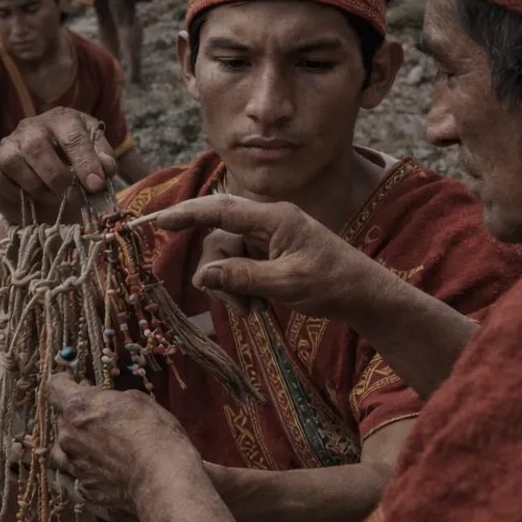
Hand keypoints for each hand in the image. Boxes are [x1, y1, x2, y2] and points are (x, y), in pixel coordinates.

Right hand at [0, 108, 117, 223]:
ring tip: (54, 200)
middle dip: (57, 176)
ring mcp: (8, 145)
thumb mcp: (96, 160)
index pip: (72, 134)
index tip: (96, 185)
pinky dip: (14, 194)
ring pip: (13, 161)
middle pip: (36, 146)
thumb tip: (106, 169)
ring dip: (36, 186)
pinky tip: (30, 201)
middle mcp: (31, 127)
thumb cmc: (75, 168)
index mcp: (61, 120)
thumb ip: (104, 161)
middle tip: (74, 197)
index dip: (85, 161)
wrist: (48, 185)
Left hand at [45, 374, 191, 521]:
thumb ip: (111, 399)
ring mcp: (73, 465)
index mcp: (77, 407)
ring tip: (93, 445)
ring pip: (62, 450)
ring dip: (73, 444)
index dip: (62, 382)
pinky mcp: (84, 489)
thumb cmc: (154, 433)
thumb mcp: (137, 400)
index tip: (71, 381)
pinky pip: (77, 475)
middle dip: (75, 416)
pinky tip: (104, 470)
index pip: (54, 387)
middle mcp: (67, 436)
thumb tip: (104, 402)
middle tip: (96, 416)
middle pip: (61, 420)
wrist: (162, 479)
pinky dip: (86, 470)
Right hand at [155, 194, 385, 321]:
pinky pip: (237, 268)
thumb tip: (203, 276)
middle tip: (235, 307)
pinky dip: (240, 289)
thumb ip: (243, 278)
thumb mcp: (288, 284)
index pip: (221, 209)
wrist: (363, 295)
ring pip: (226, 258)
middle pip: (219, 239)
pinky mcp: (267, 254)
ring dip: (231, 287)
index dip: (187, 214)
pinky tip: (256, 307)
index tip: (159, 220)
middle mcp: (266, 223)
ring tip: (252, 312)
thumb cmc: (334, 284)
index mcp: (274, 218)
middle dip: (219, 273)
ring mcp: (266, 238)